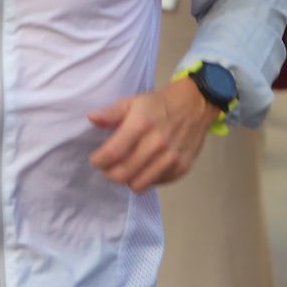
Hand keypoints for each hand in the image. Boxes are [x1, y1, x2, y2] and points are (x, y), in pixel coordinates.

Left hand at [88, 78, 218, 192]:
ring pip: (139, 184)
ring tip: (126, 169)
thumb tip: (92, 119)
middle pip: (123, 173)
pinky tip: (145, 167)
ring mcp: (171, 158)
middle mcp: (157, 143)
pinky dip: (146, 179)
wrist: (195, 105)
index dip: (98, 161)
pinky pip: (156, 184)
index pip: (112, 153)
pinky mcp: (182, 168)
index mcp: (141, 124)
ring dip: (128, 179)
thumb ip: (111, 113)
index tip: (96, 160)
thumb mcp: (132, 102)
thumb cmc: (158, 104)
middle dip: (109, 173)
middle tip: (108, 168)